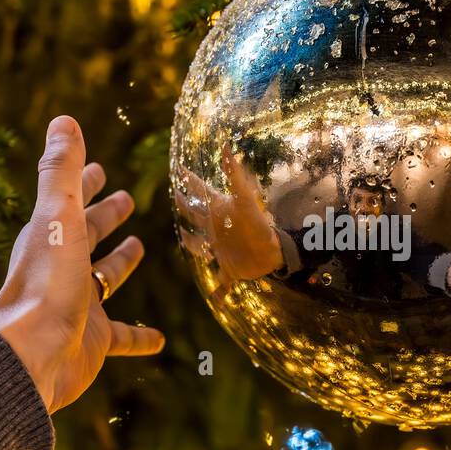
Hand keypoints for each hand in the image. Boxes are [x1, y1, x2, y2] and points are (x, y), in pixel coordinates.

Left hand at [0, 116, 164, 412]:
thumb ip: (62, 171)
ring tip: (138, 249)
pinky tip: (160, 341)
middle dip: (105, 217)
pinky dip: (140, 337)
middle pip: (87, 236)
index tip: (99, 167)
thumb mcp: (58, 217)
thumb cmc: (45, 284)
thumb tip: (64, 120)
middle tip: (127, 201)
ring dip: (118, 265)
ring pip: (104, 281)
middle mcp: (63, 270)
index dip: (85, 182)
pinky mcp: (94, 342)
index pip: (71, 202)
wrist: (33, 354)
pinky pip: (122, 336)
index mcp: (51, 238)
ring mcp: (78, 307)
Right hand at [174, 145, 283, 282]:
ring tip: (186, 241)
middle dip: (185, 206)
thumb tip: (227, 147)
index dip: (188, 180)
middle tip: (175, 196)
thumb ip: (234, 176)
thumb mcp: (245, 200)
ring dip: (194, 245)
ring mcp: (222, 250)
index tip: (178, 167)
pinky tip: (217, 302)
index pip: (199, 192)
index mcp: (219, 212)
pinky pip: (222, 283)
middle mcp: (218, 229)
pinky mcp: (230, 270)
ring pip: (201, 246)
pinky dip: (220, 293)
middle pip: (196, 216)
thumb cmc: (259, 225)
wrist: (275, 253)